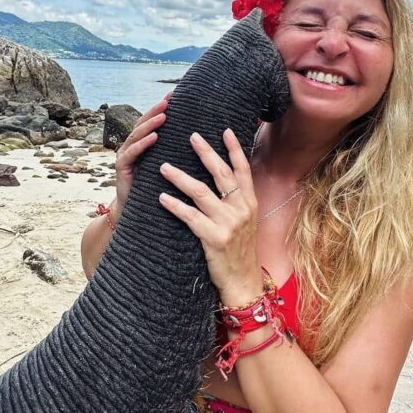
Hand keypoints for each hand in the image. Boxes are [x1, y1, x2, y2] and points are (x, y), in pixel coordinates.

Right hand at [114, 94, 170, 215]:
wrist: (134, 211)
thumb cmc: (152, 188)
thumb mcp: (162, 165)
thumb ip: (170, 150)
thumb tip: (194, 136)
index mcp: (141, 144)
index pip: (151, 121)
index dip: (160, 108)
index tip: (173, 95)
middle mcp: (131, 146)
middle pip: (143, 123)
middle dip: (155, 110)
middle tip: (168, 100)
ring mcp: (124, 155)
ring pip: (137, 135)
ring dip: (151, 124)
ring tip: (163, 115)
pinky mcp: (121, 167)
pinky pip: (132, 153)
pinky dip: (143, 143)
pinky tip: (154, 136)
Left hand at [158, 129, 261, 303]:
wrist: (243, 282)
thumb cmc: (240, 251)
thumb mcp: (246, 223)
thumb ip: (237, 202)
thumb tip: (223, 179)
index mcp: (250, 203)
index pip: (243, 170)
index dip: (234, 149)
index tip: (224, 130)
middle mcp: (241, 209)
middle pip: (221, 174)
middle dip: (205, 152)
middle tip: (191, 136)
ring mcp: (228, 224)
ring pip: (201, 192)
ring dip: (180, 177)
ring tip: (164, 166)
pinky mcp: (214, 238)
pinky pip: (190, 217)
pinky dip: (174, 205)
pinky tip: (161, 197)